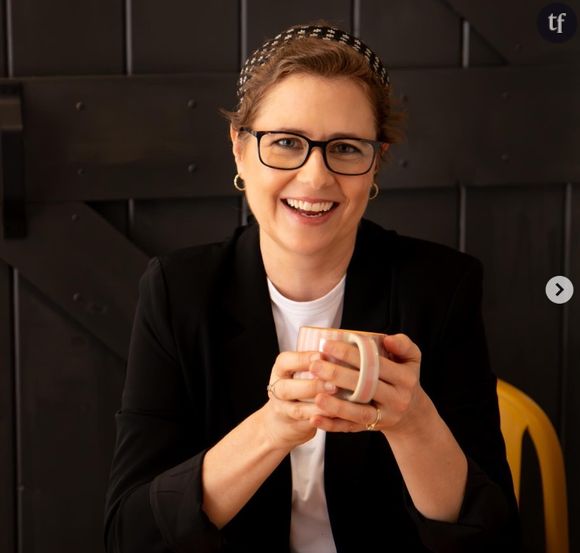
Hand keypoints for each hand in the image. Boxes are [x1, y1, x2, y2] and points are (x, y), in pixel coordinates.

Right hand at [262, 350, 337, 449]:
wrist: (281, 421)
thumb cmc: (299, 385)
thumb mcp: (299, 370)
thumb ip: (315, 361)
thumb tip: (341, 347)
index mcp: (280, 370)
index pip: (285, 362)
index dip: (303, 359)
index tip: (322, 356)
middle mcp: (277, 389)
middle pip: (287, 388)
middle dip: (311, 386)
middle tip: (333, 384)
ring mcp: (283, 410)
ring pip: (297, 409)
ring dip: (318, 406)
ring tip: (337, 402)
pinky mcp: (294, 426)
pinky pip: (307, 424)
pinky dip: (322, 421)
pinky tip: (336, 415)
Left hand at [307, 333, 425, 435]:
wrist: (412, 413)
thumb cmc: (405, 378)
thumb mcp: (412, 359)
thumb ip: (403, 345)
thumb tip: (387, 338)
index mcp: (405, 378)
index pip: (375, 364)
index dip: (350, 353)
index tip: (327, 345)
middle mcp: (397, 399)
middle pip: (365, 387)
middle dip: (338, 375)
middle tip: (314, 365)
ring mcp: (385, 416)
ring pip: (359, 412)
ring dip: (336, 406)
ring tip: (316, 395)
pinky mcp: (372, 428)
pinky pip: (350, 428)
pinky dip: (332, 425)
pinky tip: (315, 419)